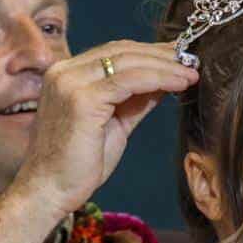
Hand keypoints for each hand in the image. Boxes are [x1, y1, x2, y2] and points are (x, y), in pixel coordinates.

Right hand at [14, 41, 197, 212]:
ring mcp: (71, 82)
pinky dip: (159, 79)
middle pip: (122, 52)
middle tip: (192, 60)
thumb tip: (163, 82)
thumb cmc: (79, 166)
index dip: (149, 53)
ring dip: (166, 66)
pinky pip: (130, 81)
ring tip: (192, 73)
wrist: (50, 191)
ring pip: (128, 63)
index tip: (179, 58)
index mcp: (67, 75)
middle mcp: (65, 72)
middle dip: (161, 56)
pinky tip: (179, 84)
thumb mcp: (114, 125)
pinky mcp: (82, 99)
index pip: (113, 53)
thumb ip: (134, 101)